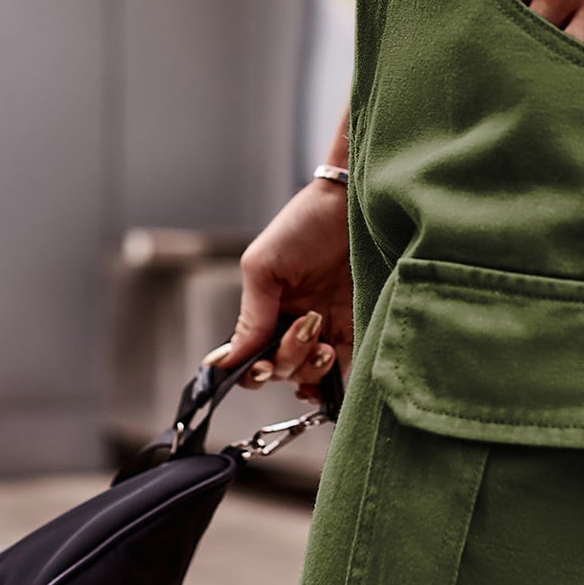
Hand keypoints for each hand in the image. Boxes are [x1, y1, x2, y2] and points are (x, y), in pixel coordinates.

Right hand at [202, 179, 352, 401]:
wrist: (354, 206)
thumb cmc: (304, 225)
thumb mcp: (263, 266)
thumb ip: (250, 316)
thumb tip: (227, 361)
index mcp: (267, 310)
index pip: (250, 357)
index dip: (251, 370)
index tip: (259, 366)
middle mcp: (294, 324)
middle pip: (280, 369)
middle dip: (287, 358)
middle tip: (305, 326)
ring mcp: (325, 328)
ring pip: (309, 374)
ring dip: (310, 367)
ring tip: (322, 341)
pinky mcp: (356, 328)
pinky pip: (342, 368)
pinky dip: (332, 378)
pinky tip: (328, 362)